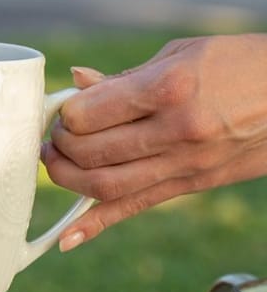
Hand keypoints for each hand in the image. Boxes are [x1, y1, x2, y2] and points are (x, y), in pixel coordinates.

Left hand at [42, 35, 266, 248]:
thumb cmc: (237, 63)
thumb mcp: (181, 53)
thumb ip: (125, 76)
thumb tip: (77, 82)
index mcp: (169, 88)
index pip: (91, 113)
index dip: (66, 114)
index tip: (61, 108)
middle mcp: (177, 131)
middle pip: (93, 154)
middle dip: (60, 148)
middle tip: (53, 136)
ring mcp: (187, 164)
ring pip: (108, 187)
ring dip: (69, 180)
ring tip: (55, 164)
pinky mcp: (195, 185)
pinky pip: (137, 207)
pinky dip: (98, 224)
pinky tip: (67, 237)